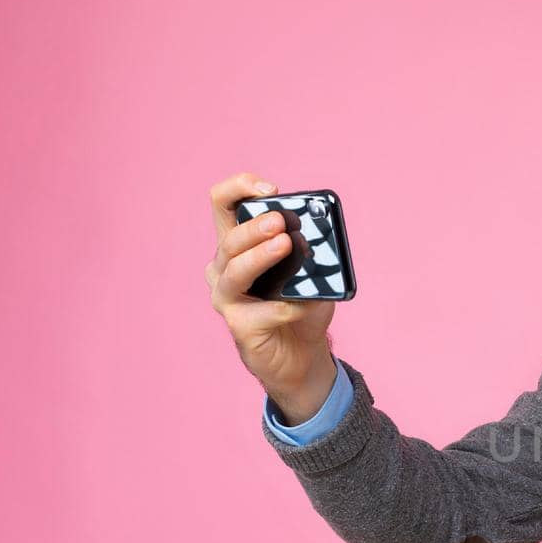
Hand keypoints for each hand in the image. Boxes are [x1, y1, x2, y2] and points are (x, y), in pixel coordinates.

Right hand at [205, 171, 337, 422]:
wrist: (303, 354)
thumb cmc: (302, 306)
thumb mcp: (311, 273)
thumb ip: (309, 253)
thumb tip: (318, 238)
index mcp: (238, 244)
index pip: (224, 204)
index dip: (239, 188)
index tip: (269, 188)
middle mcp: (223, 267)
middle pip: (229, 238)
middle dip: (254, 226)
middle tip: (280, 221)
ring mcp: (227, 297)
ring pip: (235, 271)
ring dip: (259, 256)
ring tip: (283, 244)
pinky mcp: (239, 326)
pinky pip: (262, 312)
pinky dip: (286, 306)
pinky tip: (302, 305)